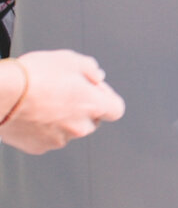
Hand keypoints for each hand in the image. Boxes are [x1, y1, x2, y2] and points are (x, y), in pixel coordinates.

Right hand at [0, 50, 124, 153]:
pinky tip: (31, 114)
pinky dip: (42, 129)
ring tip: (42, 102)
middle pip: (91, 120)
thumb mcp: (69, 59)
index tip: (93, 90)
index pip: (116, 109)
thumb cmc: (32, 76)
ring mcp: (58, 140)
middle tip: (63, 93)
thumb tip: (97, 76)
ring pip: (68, 130)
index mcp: (93, 105)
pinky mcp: (38, 147)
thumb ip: (90, 68)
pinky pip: (46, 138)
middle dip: (82, 108)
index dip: (105, 97)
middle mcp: (79, 127)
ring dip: (62, 120)